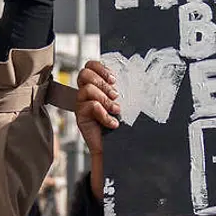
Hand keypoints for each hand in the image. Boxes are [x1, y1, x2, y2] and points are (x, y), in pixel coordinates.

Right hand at [76, 59, 119, 197]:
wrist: (115, 149)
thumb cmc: (120, 125)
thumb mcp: (122, 103)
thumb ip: (119, 90)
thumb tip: (135, 72)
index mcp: (95, 86)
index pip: (89, 66)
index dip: (99, 67)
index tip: (114, 79)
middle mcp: (85, 94)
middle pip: (84, 74)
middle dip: (102, 82)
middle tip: (116, 95)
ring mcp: (81, 105)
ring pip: (88, 89)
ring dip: (105, 99)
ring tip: (116, 110)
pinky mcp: (80, 118)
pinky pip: (91, 107)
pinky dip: (105, 114)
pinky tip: (113, 123)